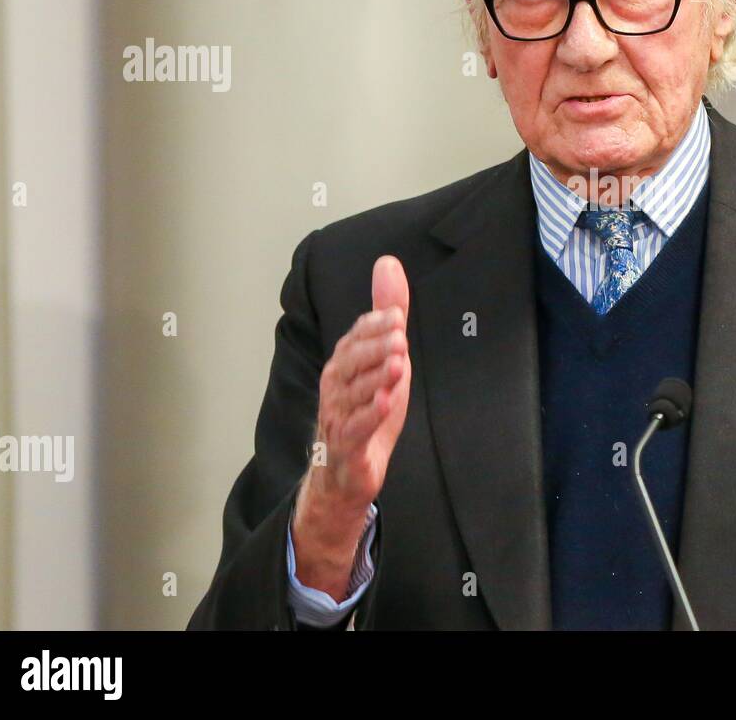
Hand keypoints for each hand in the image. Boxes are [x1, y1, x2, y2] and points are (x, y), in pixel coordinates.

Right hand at [292, 255, 410, 598]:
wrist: (348, 473)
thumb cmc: (366, 409)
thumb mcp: (384, 357)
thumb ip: (387, 312)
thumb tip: (388, 262)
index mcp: (342, 365)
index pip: (354, 338)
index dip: (373, 326)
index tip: (396, 315)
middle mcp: (335, 388)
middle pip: (351, 362)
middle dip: (375, 348)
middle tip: (400, 336)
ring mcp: (338, 418)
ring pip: (354, 394)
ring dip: (376, 378)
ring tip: (399, 364)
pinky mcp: (347, 447)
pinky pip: (355, 429)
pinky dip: (369, 415)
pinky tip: (386, 403)